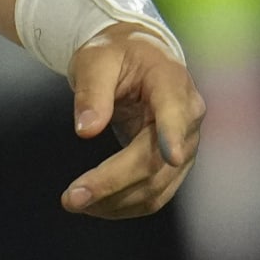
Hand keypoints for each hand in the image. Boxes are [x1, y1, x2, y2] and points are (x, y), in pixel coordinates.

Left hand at [63, 28, 203, 215]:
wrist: (135, 57)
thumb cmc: (115, 53)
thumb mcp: (95, 59)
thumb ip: (92, 92)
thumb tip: (86, 130)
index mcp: (172, 82)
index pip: (175, 112)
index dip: (173, 134)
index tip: (171, 156)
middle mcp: (187, 118)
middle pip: (156, 160)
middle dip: (113, 183)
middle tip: (71, 198)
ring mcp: (184, 146)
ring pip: (156, 186)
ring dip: (115, 201)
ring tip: (73, 202)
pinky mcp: (173, 166)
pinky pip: (154, 194)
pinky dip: (123, 205)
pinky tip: (93, 205)